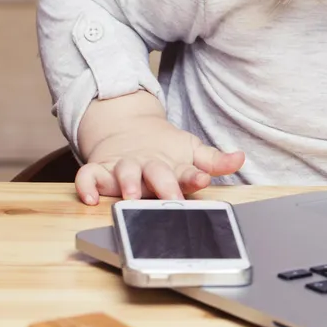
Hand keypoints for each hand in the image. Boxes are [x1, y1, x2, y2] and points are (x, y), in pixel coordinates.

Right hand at [75, 104, 244, 204]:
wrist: (127, 129)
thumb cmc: (164, 149)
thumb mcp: (191, 153)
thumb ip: (214, 160)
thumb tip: (240, 157)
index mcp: (172, 164)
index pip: (186, 170)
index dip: (195, 175)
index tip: (202, 179)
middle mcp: (147, 165)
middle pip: (155, 173)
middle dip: (163, 185)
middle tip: (169, 196)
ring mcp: (123, 166)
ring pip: (123, 172)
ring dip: (126, 182)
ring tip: (130, 194)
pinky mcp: (100, 169)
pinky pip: (87, 176)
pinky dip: (86, 185)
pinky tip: (89, 198)